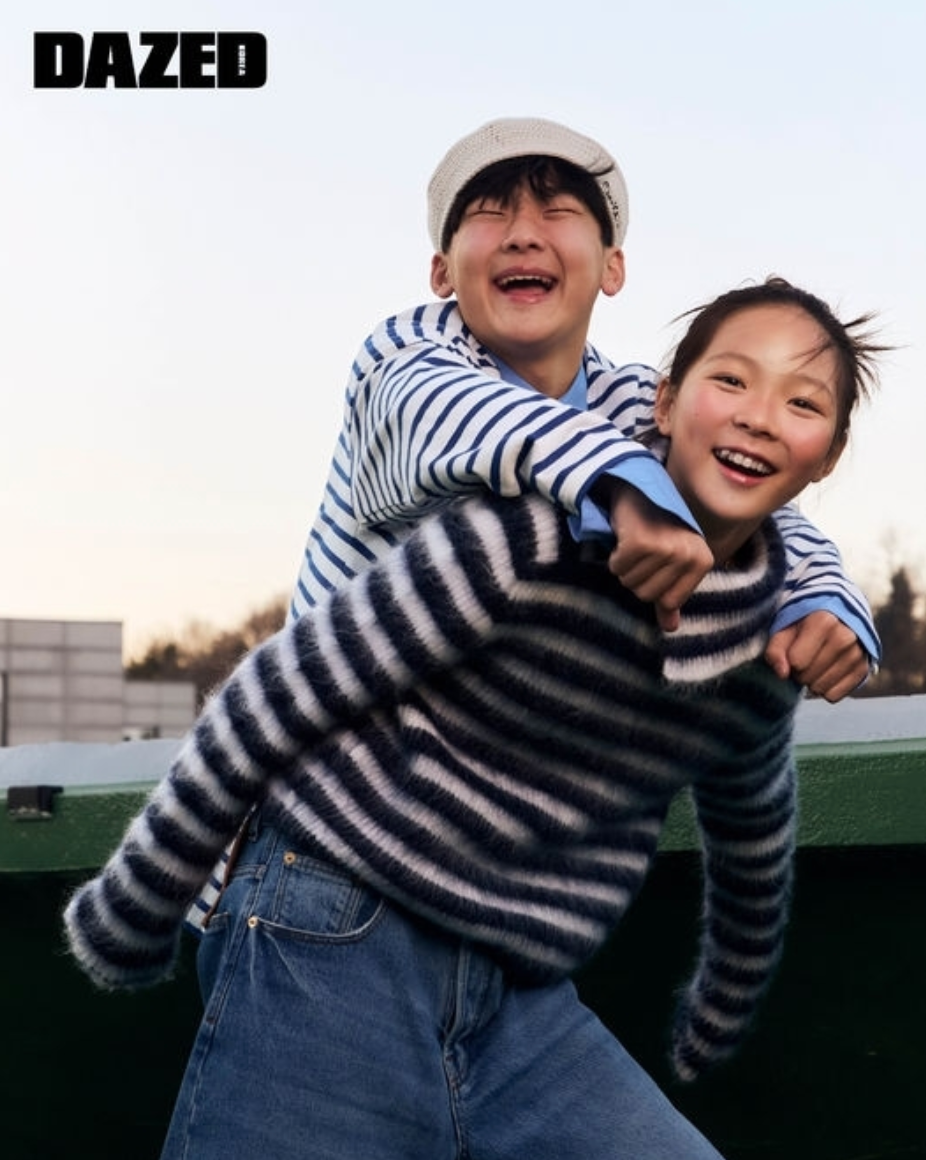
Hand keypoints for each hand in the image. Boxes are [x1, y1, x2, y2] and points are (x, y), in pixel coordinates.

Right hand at [603, 482, 713, 631]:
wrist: (641, 490)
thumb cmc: (659, 529)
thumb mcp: (672, 562)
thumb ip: (672, 596)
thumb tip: (671, 628)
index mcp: (703, 561)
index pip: (668, 602)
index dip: (653, 588)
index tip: (656, 565)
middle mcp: (687, 555)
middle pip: (646, 594)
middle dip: (636, 578)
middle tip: (643, 553)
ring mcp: (665, 547)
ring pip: (630, 582)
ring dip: (625, 567)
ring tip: (635, 544)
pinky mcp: (641, 541)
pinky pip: (618, 568)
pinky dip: (615, 557)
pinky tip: (624, 538)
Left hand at [764, 612, 869, 701]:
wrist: (838, 618)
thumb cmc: (806, 624)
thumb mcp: (785, 629)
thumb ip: (776, 649)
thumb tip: (781, 673)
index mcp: (824, 621)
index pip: (796, 661)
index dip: (789, 660)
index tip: (793, 650)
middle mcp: (845, 637)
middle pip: (807, 676)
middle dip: (800, 672)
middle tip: (804, 659)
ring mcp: (857, 654)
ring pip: (820, 689)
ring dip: (812, 682)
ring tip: (815, 665)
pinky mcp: (863, 669)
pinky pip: (834, 696)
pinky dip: (825, 690)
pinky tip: (826, 673)